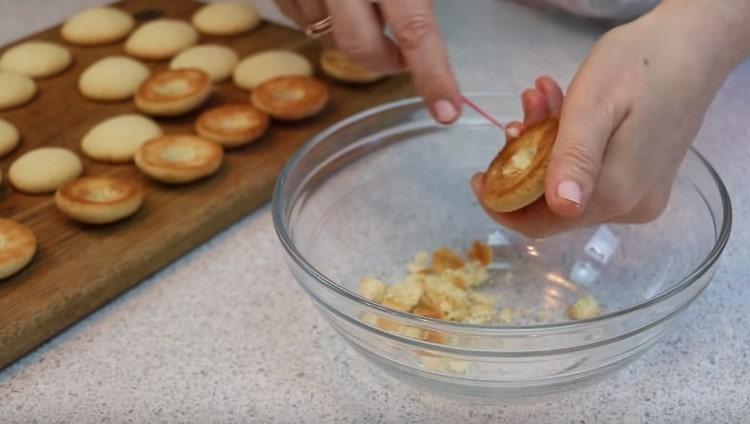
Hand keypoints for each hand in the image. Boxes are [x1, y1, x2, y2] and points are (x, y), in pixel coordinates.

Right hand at [273, 0, 461, 122]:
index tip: (448, 112)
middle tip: (400, 53)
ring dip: (348, 31)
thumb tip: (428, 34)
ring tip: (359, 0)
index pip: (416, 31)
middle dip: (384, 60)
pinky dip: (318, 17)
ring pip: (326, 36)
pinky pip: (299, 18)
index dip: (433, 76)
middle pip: (361, 48)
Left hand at [472, 2, 741, 237]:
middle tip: (522, 113)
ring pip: (568, 184)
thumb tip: (562, 207)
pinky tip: (563, 108)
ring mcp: (640, 196)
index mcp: (616, 193)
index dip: (503, 206)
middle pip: (552, 204)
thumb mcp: (595, 104)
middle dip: (526, 161)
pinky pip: (591, 174)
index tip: (478, 177)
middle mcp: (630, 207)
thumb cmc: (642, 64)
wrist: (694, 45)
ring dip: (545, 145)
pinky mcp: (643, 180)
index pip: (542, 223)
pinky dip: (569, 145)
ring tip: (542, 98)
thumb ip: (576, 157)